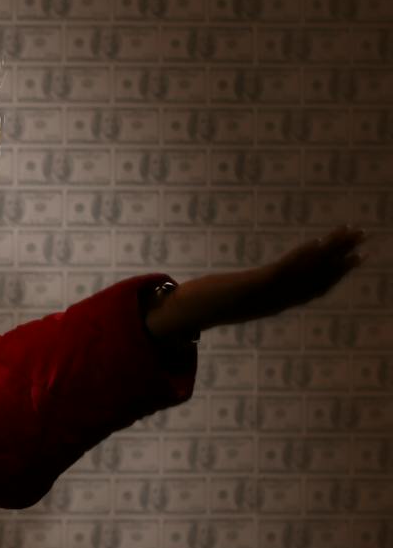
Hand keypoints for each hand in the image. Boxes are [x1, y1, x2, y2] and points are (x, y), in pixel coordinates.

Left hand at [144, 224, 368, 342]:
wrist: (183, 316)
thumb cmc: (200, 308)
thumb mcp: (228, 302)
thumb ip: (241, 295)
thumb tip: (246, 288)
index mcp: (274, 303)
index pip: (313, 288)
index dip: (336, 274)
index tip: (356, 259)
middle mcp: (276, 300)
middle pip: (319, 277)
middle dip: (344, 257)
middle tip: (364, 237)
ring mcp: (266, 293)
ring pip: (308, 270)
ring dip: (332, 250)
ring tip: (352, 231)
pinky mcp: (253, 285)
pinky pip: (286, 270)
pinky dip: (304, 257)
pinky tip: (318, 242)